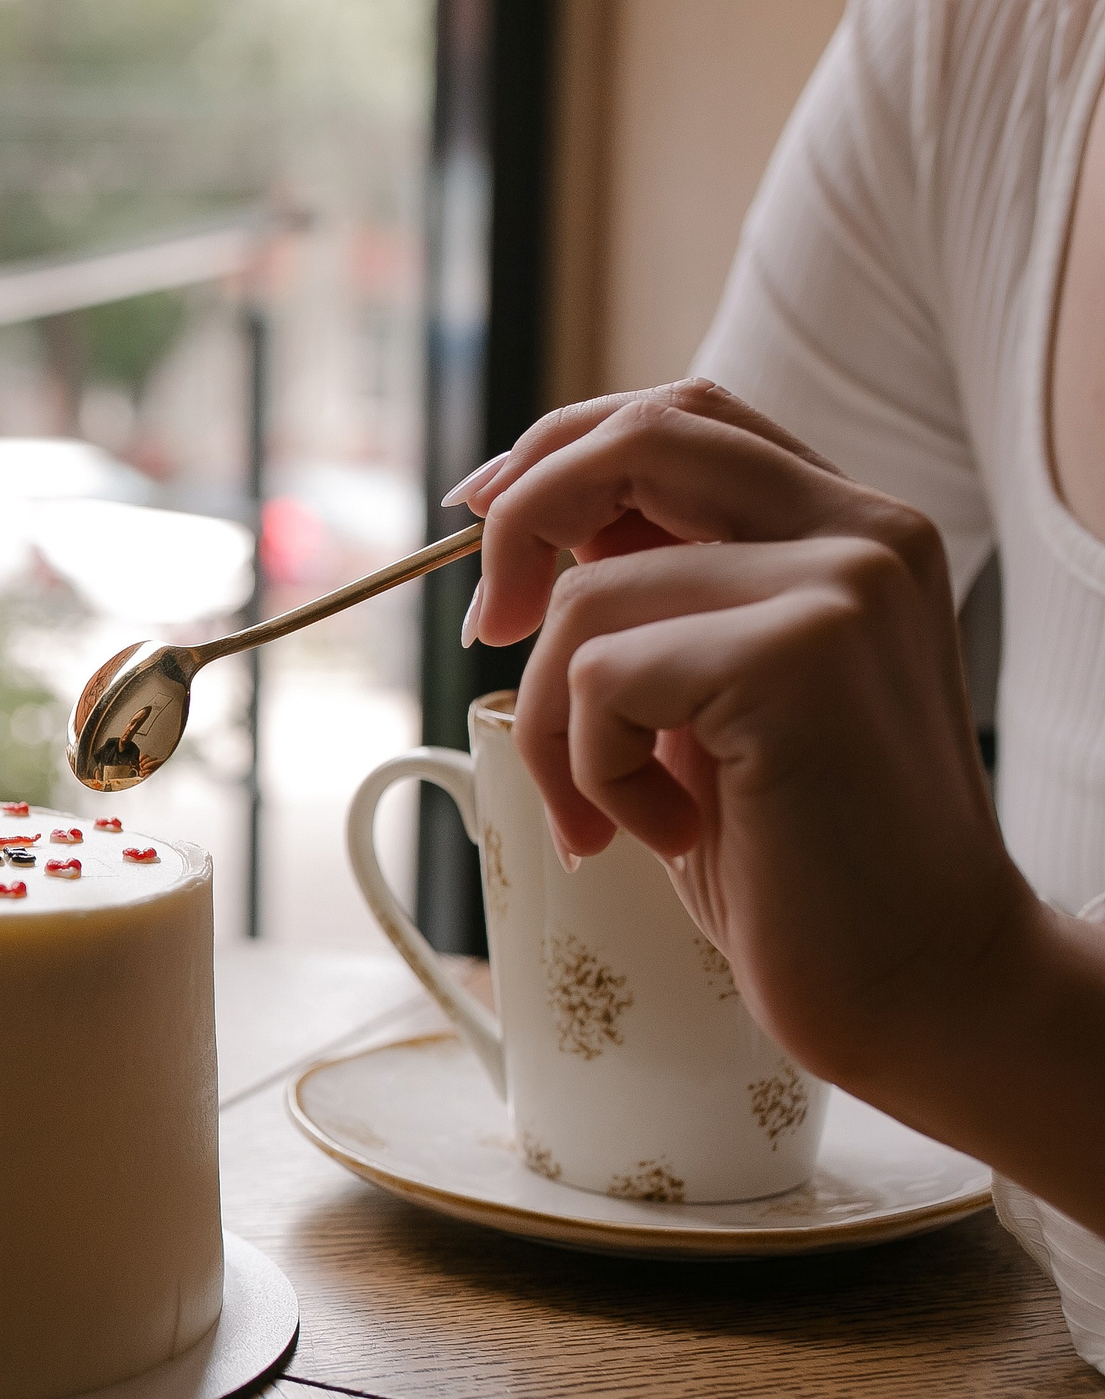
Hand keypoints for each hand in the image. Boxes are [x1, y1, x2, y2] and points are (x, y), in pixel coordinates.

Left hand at [451, 381, 1034, 1112]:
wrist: (919, 981)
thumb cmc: (800, 858)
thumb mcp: (710, 701)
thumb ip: (657, 601)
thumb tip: (526, 529)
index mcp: (850, 527)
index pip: (681, 416)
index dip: (558, 449)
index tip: (478, 514)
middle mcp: (862, 530)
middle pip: (634, 438)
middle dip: (519, 523)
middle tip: (487, 634)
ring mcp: (840, 585)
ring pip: (586, 596)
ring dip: (553, 725)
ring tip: (615, 813)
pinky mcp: (796, 658)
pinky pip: (599, 678)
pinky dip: (592, 769)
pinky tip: (669, 833)